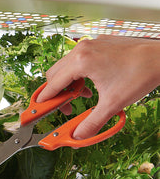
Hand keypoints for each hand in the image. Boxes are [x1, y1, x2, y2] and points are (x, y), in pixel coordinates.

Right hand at [37, 35, 159, 138]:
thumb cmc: (140, 74)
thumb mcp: (113, 103)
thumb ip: (91, 122)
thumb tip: (78, 135)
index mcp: (81, 61)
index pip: (53, 83)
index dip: (45, 98)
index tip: (39, 107)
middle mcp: (82, 49)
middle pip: (55, 73)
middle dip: (57, 92)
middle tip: (67, 106)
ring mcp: (90, 44)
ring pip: (67, 65)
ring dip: (69, 83)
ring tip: (84, 95)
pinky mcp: (99, 43)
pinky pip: (79, 59)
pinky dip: (80, 73)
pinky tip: (93, 84)